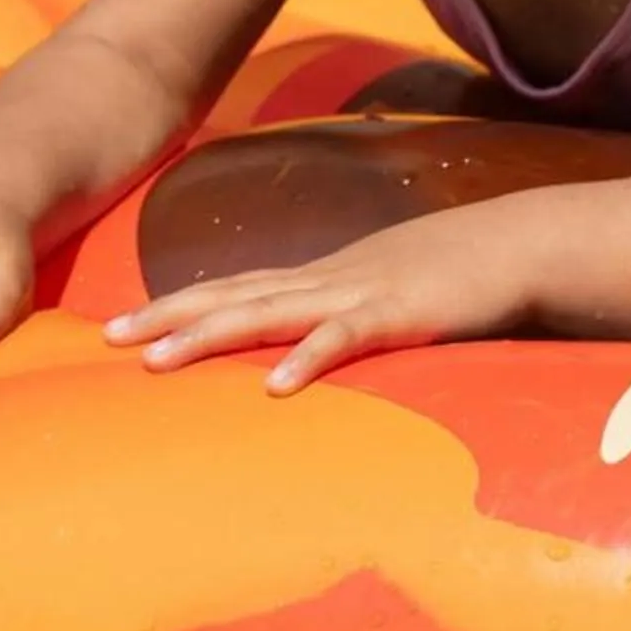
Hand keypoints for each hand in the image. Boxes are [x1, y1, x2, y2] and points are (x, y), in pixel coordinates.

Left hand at [104, 205, 528, 393]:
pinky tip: (276, 386)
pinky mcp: (402, 313)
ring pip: (273, 313)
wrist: (522, 243)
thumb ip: (351, 316)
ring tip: (157, 361)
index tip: (121, 323)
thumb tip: (311, 349)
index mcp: (327, 276)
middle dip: (170, 317)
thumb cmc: (463, 272)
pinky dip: (309, 359)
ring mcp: (362, 293)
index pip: (238, 286)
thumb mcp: (392, 290)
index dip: (179, 304)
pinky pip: (347, 339)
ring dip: (212, 335)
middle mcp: (330, 279)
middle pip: (236, 295)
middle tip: (108, 339)